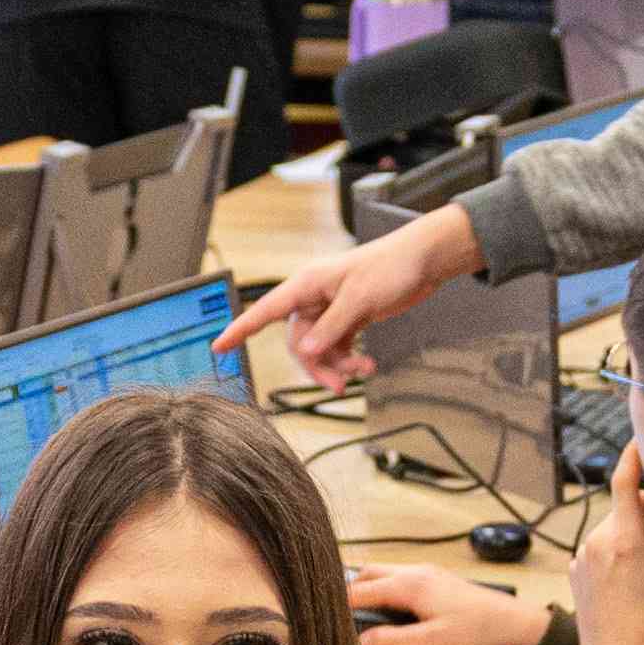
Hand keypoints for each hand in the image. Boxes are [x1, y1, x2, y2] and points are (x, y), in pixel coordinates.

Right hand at [227, 202, 479, 391]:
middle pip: (299, 342)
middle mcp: (314, 298)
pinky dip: (348, 360)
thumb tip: (307, 351)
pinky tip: (366, 364)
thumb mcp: (360, 300)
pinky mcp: (348, 318)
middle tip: (340, 383)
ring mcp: (331, 309)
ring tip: (362, 371)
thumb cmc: (391, 267)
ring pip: (318, 349)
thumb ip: (331, 328)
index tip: (220, 346)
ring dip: (337, 366)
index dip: (240, 329)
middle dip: (317, 365)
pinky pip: (336, 347)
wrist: (423, 262)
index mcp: (307, 285)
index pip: (265, 311)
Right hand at [344, 566, 540, 644]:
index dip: (338, 605)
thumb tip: (362, 642)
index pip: (359, 591)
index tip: (321, 616)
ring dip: (368, 588)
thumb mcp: (429, 644)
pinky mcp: (437, 579)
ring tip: (358, 613)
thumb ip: (391, 641)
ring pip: (384, 573)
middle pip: (367, 574)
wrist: (514, 623)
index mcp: (409, 585)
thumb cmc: (477, 632)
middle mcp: (415, 572)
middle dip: (348, 591)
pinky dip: (385, 588)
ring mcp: (427, 572)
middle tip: (335, 614)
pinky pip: (399, 576)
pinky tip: (388, 609)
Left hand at [567, 445, 643, 644]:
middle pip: (626, 507)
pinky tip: (635, 580)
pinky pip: (601, 548)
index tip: (641, 440)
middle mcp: (596, 541)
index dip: (633, 455)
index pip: (625, 481)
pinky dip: (619, 551)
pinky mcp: (575, 570)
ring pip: (615, 529)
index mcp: (624, 538)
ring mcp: (581, 556)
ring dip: (638, 536)